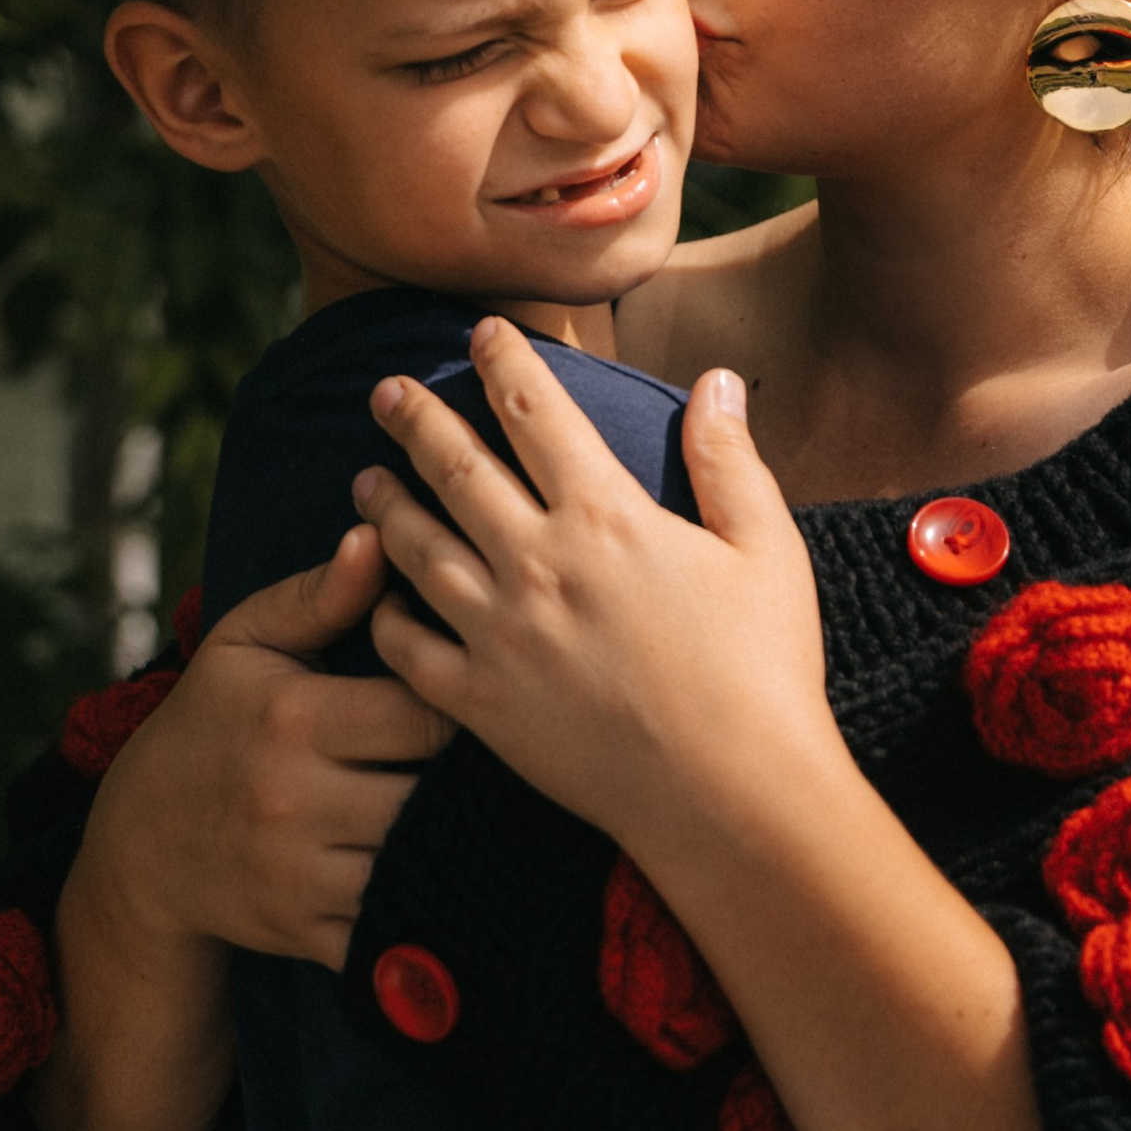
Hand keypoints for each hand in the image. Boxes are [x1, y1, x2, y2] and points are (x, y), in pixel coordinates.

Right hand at [93, 522, 456, 968]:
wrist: (142, 844)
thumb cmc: (211, 722)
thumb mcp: (245, 643)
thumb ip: (317, 595)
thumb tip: (376, 538)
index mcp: (295, 720)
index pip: (424, 713)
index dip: (464, 704)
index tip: (481, 698)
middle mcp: (296, 801)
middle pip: (434, 794)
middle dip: (475, 783)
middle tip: (508, 764)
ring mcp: (301, 875)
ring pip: (423, 864)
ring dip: (462, 846)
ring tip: (493, 820)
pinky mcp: (307, 933)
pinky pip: (396, 934)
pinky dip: (430, 912)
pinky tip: (452, 881)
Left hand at [353, 321, 834, 872]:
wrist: (734, 798)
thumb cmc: (765, 673)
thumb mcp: (766, 550)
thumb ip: (729, 461)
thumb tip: (717, 381)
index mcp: (605, 517)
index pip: (535, 413)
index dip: (503, 363)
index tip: (480, 332)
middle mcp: (537, 564)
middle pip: (454, 469)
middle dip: (414, 419)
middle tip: (384, 391)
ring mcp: (500, 636)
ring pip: (416, 550)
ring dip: (385, 506)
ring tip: (365, 478)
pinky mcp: (482, 705)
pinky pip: (409, 650)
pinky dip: (385, 616)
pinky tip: (376, 598)